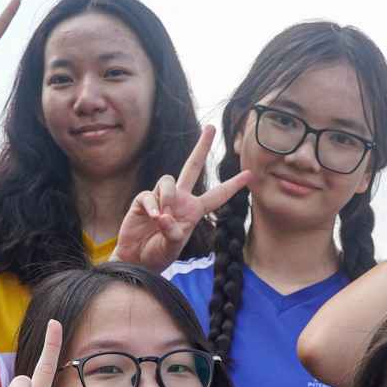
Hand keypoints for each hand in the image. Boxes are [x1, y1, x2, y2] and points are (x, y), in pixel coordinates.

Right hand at [112, 124, 251, 269]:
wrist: (136, 259)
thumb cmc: (159, 254)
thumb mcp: (172, 246)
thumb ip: (172, 232)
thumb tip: (163, 215)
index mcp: (194, 210)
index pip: (218, 195)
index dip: (233, 185)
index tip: (249, 174)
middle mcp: (180, 199)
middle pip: (192, 166)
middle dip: (201, 147)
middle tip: (210, 128)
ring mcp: (162, 197)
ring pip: (168, 179)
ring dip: (167, 197)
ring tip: (162, 217)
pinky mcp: (144, 200)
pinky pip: (150, 194)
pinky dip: (152, 205)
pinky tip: (152, 218)